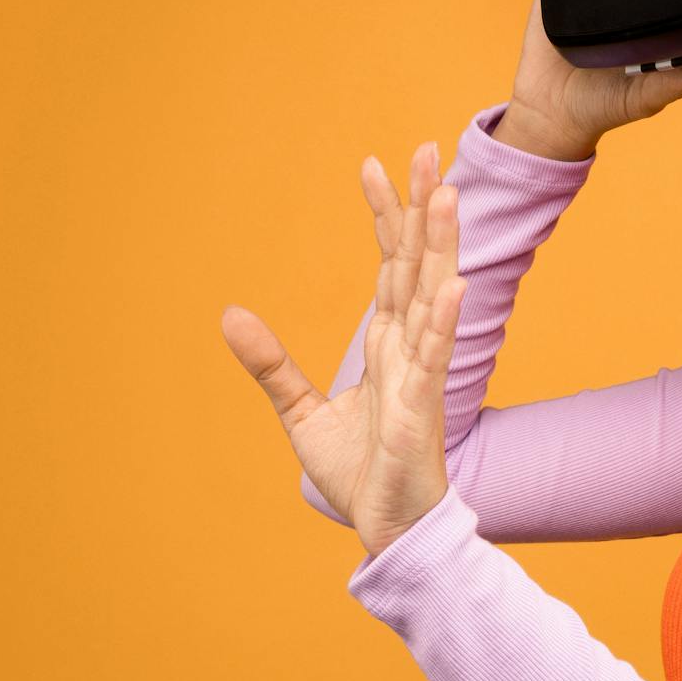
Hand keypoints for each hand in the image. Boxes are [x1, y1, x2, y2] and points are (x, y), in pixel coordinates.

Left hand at [222, 141, 467, 557]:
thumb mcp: (301, 412)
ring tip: (449, 196)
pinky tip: (452, 286)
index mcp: (388, 345)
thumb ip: (271, 363)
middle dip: (424, 208)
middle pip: (418, 263)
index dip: (386, 216)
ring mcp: (421, 375)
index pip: (390, 266)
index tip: (373, 164)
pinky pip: (434, 359)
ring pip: (435, 296)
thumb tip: (230, 314)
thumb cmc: (360, 474)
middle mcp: (410, 348)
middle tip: (430, 150)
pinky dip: (442, 322)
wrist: (388, 529)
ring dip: (442, 246)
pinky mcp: (422, 409)